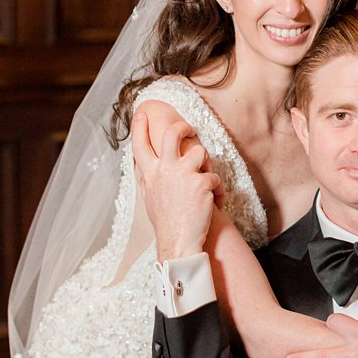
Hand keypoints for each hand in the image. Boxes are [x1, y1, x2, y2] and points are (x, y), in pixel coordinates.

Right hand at [132, 112, 218, 260]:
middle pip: (173, 133)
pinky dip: (218, 192)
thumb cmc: (167, 224)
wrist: (179, 243)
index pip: (140, 145)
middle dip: (183, 126)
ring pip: (201, 152)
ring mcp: (183, 174)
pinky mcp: (202, 182)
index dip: (139, 127)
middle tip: (189, 129)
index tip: (141, 114)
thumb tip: (147, 169)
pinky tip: (215, 205)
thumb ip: (150, 180)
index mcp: (150, 174)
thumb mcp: (150, 199)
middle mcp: (164, 170)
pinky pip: (215, 177)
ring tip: (207, 184)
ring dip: (207, 166)